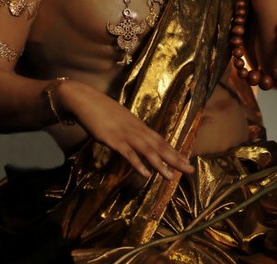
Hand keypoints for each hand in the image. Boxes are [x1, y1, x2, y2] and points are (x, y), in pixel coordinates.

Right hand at [58, 79, 193, 179]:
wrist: (85, 99)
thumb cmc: (101, 110)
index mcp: (138, 126)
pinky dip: (137, 163)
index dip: (174, 151)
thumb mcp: (120, 120)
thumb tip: (138, 139)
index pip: (160, 140)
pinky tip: (145, 174)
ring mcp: (125, 134)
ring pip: (146, 150)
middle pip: (159, 145)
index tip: (187, 160)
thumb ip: (130, 130)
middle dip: (175, 158)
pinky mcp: (112, 139)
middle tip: (190, 170)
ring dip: (159, 164)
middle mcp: (136, 129)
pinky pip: (127, 153)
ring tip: (170, 176)